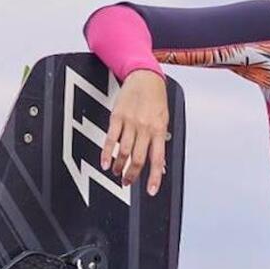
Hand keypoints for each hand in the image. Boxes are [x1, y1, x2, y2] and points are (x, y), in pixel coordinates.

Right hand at [100, 70, 168, 195]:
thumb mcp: (164, 120)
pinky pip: (111, 139)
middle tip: (127, 182)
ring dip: (119, 166)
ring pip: (124, 151)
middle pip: (138, 158)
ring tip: (117, 173)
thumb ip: (160, 141)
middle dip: (132, 174)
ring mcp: (130, 123)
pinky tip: (105, 162)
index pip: (158, 159)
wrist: (145, 77)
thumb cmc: (156, 99)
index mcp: (159, 130)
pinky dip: (107, 153)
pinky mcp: (117, 117)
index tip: (151, 191)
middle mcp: (145, 128)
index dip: (154, 177)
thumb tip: (160, 164)